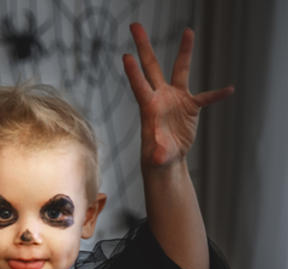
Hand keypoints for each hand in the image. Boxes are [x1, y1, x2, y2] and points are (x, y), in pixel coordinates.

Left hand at [123, 23, 232, 169]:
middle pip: (151, 66)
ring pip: (180, 70)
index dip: (133, 73)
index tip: (125, 56)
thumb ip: (158, 151)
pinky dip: (217, 94)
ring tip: (188, 31)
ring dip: (184, 51)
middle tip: (134, 25)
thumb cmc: (156, 157)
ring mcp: (175, 98)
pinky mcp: (190, 106)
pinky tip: (229, 90)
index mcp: (149, 107)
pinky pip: (206, 97)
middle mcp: (160, 97)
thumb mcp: (157, 155)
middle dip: (143, 46)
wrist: (166, 158)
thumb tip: (159, 156)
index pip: (139, 86)